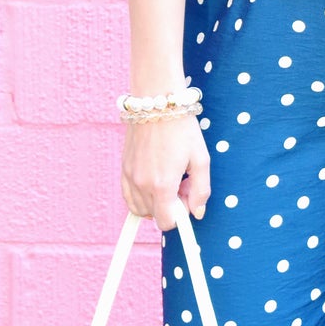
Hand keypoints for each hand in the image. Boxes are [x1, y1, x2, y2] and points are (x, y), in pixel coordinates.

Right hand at [122, 111, 210, 229]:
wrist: (156, 103)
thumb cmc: (182, 129)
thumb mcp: (201, 159)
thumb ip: (201, 191)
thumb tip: (197, 213)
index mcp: (162, 185)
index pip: (167, 222)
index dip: (180, 216)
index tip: (187, 198)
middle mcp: (142, 184)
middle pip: (154, 216)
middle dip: (169, 207)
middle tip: (181, 184)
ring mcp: (129, 177)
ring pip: (140, 208)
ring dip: (155, 201)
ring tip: (168, 179)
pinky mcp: (123, 169)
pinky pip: (129, 196)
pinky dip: (141, 196)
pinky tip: (154, 178)